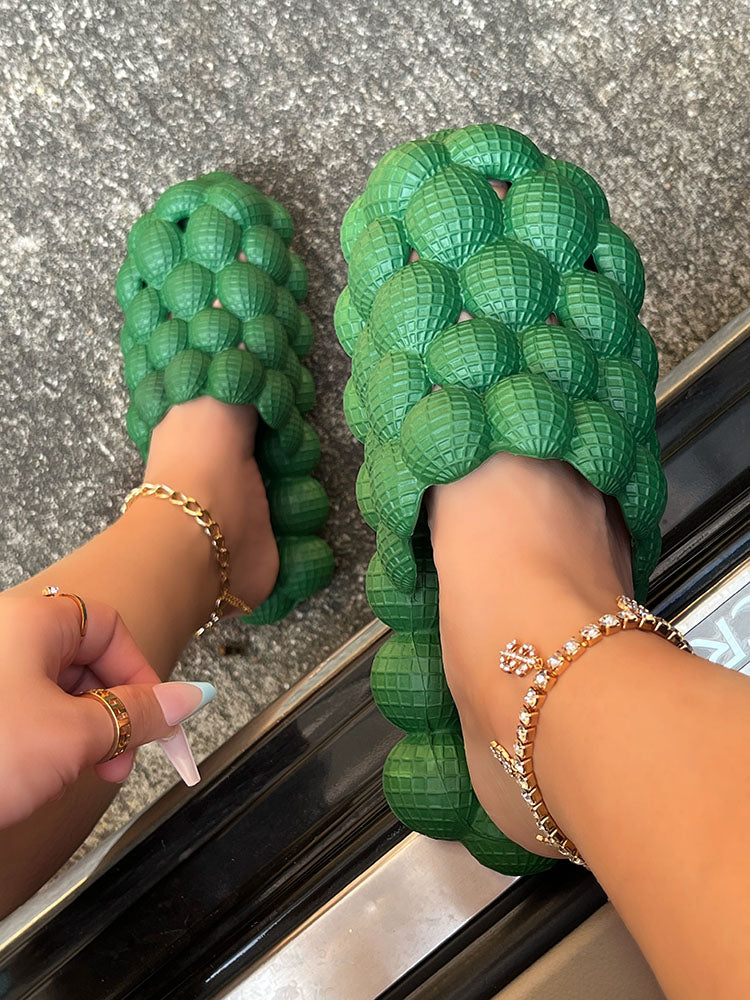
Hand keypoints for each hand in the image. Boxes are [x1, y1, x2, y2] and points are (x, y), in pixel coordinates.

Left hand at [0, 592, 205, 829]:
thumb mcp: (74, 736)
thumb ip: (139, 713)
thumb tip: (190, 698)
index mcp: (33, 621)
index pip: (110, 628)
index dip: (141, 672)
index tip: (159, 716)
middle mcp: (7, 634)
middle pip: (85, 658)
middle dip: (113, 710)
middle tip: (122, 758)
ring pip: (56, 687)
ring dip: (83, 729)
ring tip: (83, 771)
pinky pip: (26, 706)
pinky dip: (49, 736)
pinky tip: (45, 771)